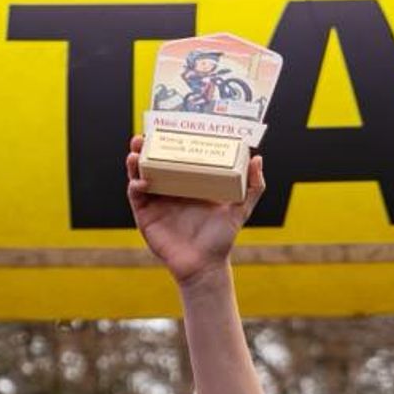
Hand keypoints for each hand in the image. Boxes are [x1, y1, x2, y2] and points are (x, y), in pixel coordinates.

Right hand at [127, 135, 267, 288]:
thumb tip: (258, 158)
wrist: (205, 266)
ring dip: (135, 160)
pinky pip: (136, 196)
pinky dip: (135, 185)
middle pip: (153, 161)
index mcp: (189, 183)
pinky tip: (142, 182)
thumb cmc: (221, 239)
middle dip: (145, 146)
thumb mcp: (240, 210)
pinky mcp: (145, 216)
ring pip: (140, 174)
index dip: (168, 141)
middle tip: (145, 136)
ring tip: (137, 152)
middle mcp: (170, 189)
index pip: (175, 156)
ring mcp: (156, 201)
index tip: (167, 127)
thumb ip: (252, 187)